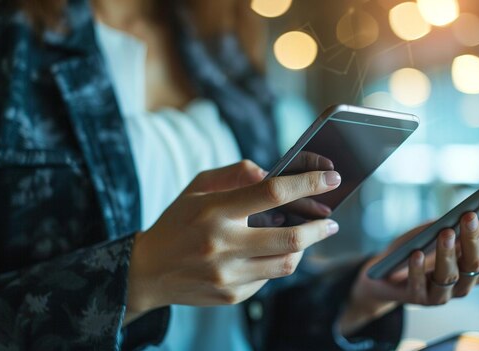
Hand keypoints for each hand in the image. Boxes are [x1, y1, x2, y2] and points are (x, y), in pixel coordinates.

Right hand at [125, 160, 341, 323]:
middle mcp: (222, 245)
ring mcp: (228, 274)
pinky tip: (271, 252)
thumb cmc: (177, 223)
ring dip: (304, 247)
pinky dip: (277, 262)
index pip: (272, 193)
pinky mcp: (231, 295)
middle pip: (290, 238)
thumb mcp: (197, 188)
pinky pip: (269, 278)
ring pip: (286, 263)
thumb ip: (234, 175)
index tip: (330, 178)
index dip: (307, 183)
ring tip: (308, 235)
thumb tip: (270, 173)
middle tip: (331, 220)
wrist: (147, 271)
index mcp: (214, 211)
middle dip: (320, 227)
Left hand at [339, 198, 478, 334]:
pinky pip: (419, 285)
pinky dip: (418, 269)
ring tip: (445, 232)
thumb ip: (447, 225)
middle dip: (473, 237)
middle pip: (476, 262)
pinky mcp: (418, 299)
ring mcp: (442, 294)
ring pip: (450, 275)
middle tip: (469, 216)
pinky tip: (416, 254)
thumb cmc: (415, 249)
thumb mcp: (432, 234)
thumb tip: (462, 211)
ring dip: (448, 253)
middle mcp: (464, 283)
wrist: (385, 276)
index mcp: (475, 265)